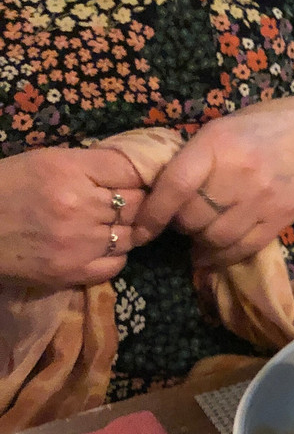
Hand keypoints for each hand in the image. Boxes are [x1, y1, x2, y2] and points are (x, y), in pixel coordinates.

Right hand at [0, 147, 146, 286]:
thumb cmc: (4, 189)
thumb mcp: (44, 161)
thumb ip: (89, 164)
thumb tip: (133, 169)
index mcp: (69, 170)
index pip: (131, 170)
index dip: (139, 175)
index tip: (138, 179)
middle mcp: (80, 206)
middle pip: (138, 204)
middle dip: (137, 202)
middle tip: (126, 203)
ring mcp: (79, 243)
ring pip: (132, 235)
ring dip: (126, 230)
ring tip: (109, 224)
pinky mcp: (74, 272)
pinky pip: (118, 262)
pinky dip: (115, 254)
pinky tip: (100, 246)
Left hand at [137, 96, 293, 266]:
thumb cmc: (257, 128)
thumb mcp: (218, 131)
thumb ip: (192, 161)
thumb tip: (160, 201)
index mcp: (217, 144)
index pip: (176, 186)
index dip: (153, 213)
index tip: (141, 230)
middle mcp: (241, 172)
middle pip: (194, 218)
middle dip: (181, 225)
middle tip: (182, 221)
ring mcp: (264, 198)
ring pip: (217, 238)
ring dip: (201, 243)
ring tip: (201, 235)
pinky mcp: (281, 217)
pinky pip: (245, 248)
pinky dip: (223, 256)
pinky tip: (214, 253)